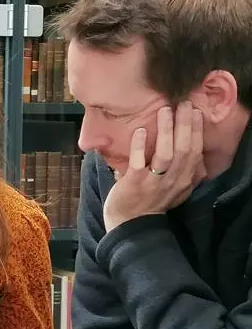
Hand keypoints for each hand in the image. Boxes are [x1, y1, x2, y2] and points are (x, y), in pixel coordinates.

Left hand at [103, 103, 206, 231]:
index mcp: (185, 180)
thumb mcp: (175, 188)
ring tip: (165, 111)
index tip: (195, 111)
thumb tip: (191, 148)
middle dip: (186, 124)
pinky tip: (141, 131)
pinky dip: (140, 146)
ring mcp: (154, 183)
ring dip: (167, 131)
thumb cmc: (150, 201)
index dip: (197, 131)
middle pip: (185, 149)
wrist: (130, 224)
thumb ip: (184, 171)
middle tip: (183, 104)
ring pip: (166, 154)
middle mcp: (174, 181)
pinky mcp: (134, 184)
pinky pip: (139, 162)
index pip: (196, 152)